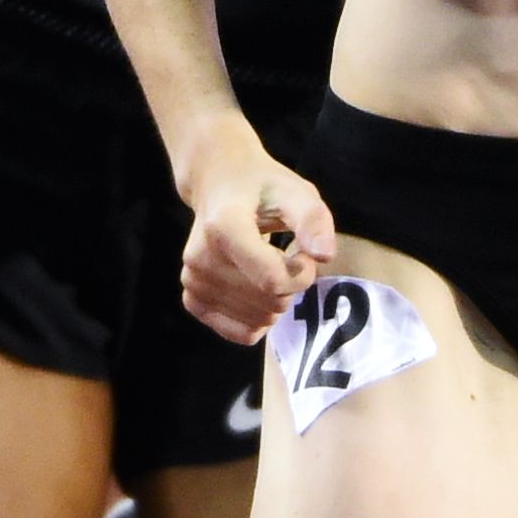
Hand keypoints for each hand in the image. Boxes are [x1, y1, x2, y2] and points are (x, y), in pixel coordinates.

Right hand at [174, 121, 330, 344]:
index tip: (303, 252)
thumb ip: (313, 220)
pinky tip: (257, 288)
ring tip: (269, 266)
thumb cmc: (262, 187)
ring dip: (276, 300)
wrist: (218, 184)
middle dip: (291, 285)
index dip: (302, 274)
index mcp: (223, 227)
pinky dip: (259, 318)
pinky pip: (240, 332)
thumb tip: (324, 256)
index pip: (273, 281)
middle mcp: (200, 258)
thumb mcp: (295, 191)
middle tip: (286, 256)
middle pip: (269, 303)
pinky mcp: (193, 300)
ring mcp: (192, 282)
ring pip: (258, 321)